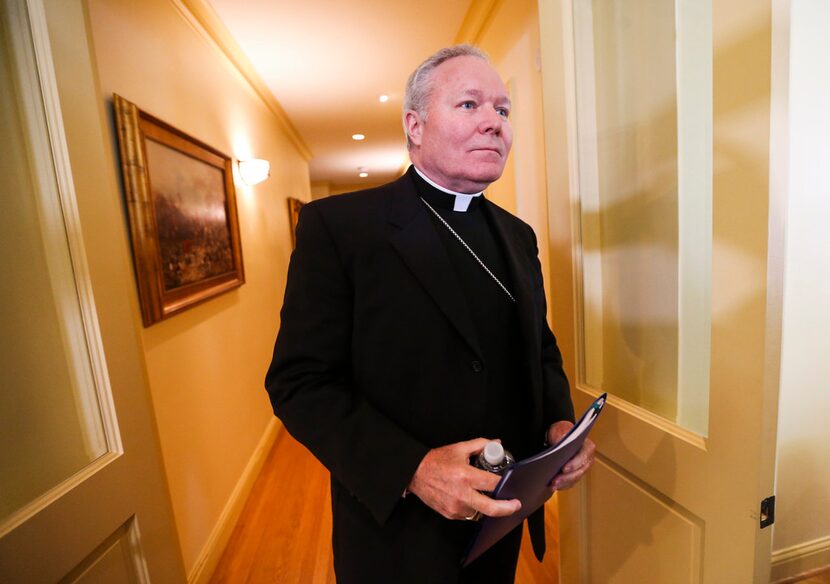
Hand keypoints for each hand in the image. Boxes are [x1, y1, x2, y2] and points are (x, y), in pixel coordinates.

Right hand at [407, 438, 521, 520]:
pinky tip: (472, 499)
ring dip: (486, 506)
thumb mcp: (459, 448)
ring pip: (480, 513)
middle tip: (515, 505)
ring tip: (488, 497)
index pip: (493, 484)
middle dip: (507, 508)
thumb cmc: (436, 461)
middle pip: (491, 508)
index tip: (512, 484)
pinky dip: (473, 508)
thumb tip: (496, 443)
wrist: (415, 473)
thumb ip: (480, 445)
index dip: (505, 484)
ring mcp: (455, 506)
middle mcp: (461, 494)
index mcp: (465, 476)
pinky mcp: (450, 514)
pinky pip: (468, 514)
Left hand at [546, 421, 595, 490]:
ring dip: (563, 483)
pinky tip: (553, 486)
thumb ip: (561, 436)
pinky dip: (562, 485)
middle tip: (555, 480)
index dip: (574, 464)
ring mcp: (582, 468)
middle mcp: (588, 459)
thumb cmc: (561, 432)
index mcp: (587, 447)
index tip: (563, 469)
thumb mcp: (560, 430)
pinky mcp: (576, 474)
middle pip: (579, 471)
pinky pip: (571, 482)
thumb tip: (559, 443)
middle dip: (566, 477)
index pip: (583, 457)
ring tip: (552, 485)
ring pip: (575, 479)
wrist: (559, 436)